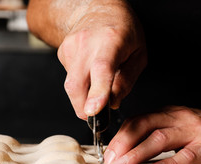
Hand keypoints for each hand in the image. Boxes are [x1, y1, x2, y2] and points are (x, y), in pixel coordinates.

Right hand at [57, 1, 146, 118]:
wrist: (97, 9)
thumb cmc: (122, 30)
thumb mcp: (138, 55)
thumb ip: (126, 81)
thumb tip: (112, 104)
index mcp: (111, 41)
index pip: (101, 70)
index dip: (97, 93)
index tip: (94, 111)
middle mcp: (87, 43)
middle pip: (77, 85)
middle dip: (84, 108)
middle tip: (96, 117)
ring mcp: (70, 47)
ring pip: (71, 86)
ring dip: (83, 96)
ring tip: (97, 85)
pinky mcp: (62, 53)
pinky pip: (70, 79)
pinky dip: (80, 84)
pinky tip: (89, 72)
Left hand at [104, 106, 200, 163]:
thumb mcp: (178, 125)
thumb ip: (156, 133)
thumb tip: (128, 149)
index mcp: (168, 113)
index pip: (137, 121)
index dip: (119, 137)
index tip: (107, 152)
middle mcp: (178, 118)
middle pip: (143, 126)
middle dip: (122, 143)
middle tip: (110, 160)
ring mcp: (193, 131)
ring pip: (160, 139)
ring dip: (137, 153)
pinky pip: (186, 155)